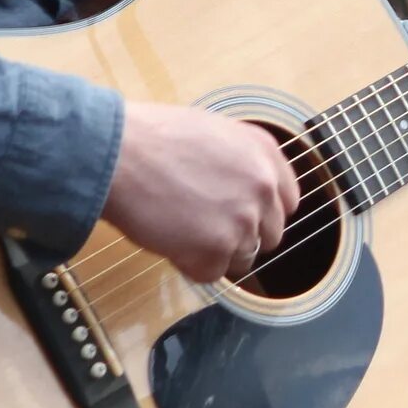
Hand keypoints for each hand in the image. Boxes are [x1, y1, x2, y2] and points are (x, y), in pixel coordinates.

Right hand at [101, 102, 301, 282]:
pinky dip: (190, 265)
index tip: (242, 215)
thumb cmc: (152, 137)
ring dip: (216, 252)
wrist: (119, 153)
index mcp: (265, 155)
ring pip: (243, 258)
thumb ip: (239, 163)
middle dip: (240, 235)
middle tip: (204, 226)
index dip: (263, 212)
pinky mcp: (216, 250)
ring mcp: (242, 221)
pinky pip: (211, 274)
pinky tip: (170, 240)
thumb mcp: (214, 133)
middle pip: (269, 234)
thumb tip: (242, 191)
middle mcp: (263, 188)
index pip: (287, 201)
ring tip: (182, 229)